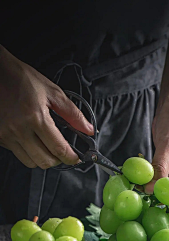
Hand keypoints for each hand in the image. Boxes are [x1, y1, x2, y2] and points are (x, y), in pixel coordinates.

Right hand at [0, 46, 93, 168]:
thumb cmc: (21, 78)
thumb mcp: (51, 91)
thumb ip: (72, 113)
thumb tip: (88, 129)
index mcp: (36, 117)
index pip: (58, 148)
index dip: (71, 158)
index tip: (76, 159)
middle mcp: (20, 129)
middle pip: (44, 161)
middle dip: (57, 160)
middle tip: (61, 152)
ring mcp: (7, 135)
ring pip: (30, 162)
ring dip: (42, 158)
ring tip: (46, 145)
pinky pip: (17, 154)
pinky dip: (27, 151)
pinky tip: (30, 139)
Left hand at [145, 93, 168, 193]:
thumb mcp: (168, 145)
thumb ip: (159, 169)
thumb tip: (150, 189)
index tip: (156, 195)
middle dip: (165, 189)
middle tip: (146, 190)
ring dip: (159, 183)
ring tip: (144, 182)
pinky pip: (167, 177)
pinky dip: (157, 177)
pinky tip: (147, 175)